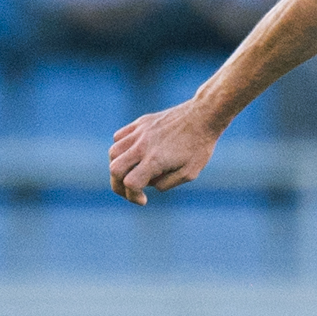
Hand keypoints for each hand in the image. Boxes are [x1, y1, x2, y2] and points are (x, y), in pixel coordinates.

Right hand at [109, 99, 223, 204]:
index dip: (133, 197)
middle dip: (118, 186)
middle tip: (130, 191)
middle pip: (115, 170)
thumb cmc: (199, 146)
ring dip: (118, 167)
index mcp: (155, 160)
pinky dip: (120, 150)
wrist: (203, 116)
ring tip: (131, 172)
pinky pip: (119, 138)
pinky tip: (133, 155)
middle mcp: (143, 146)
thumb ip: (167, 183)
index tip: (144, 200)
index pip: (131, 183)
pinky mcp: (140, 123)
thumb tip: (150, 185)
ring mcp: (139, 132)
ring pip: (113, 153)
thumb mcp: (189, 173)